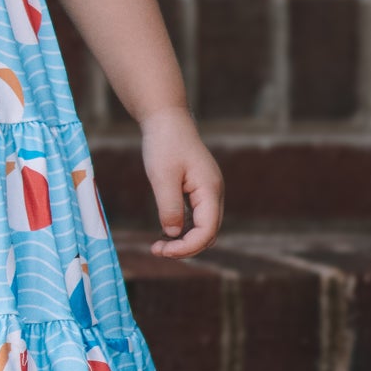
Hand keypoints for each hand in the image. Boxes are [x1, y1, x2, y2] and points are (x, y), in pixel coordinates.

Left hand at [140, 107, 223, 257]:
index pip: (207, 231)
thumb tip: (174, 234)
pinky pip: (197, 218)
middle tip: (156, 250)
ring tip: (158, 245)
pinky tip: (164, 232)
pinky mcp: (199, 190)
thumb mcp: (162, 177)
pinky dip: (183, 229)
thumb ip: (169, 207)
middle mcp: (214, 193)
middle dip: (185, 248)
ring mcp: (209, 192)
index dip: (186, 247)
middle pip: (209, 234)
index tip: (162, 251)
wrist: (166, 119)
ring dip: (184, 240)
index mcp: (210, 190)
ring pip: (203, 228)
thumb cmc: (164, 144)